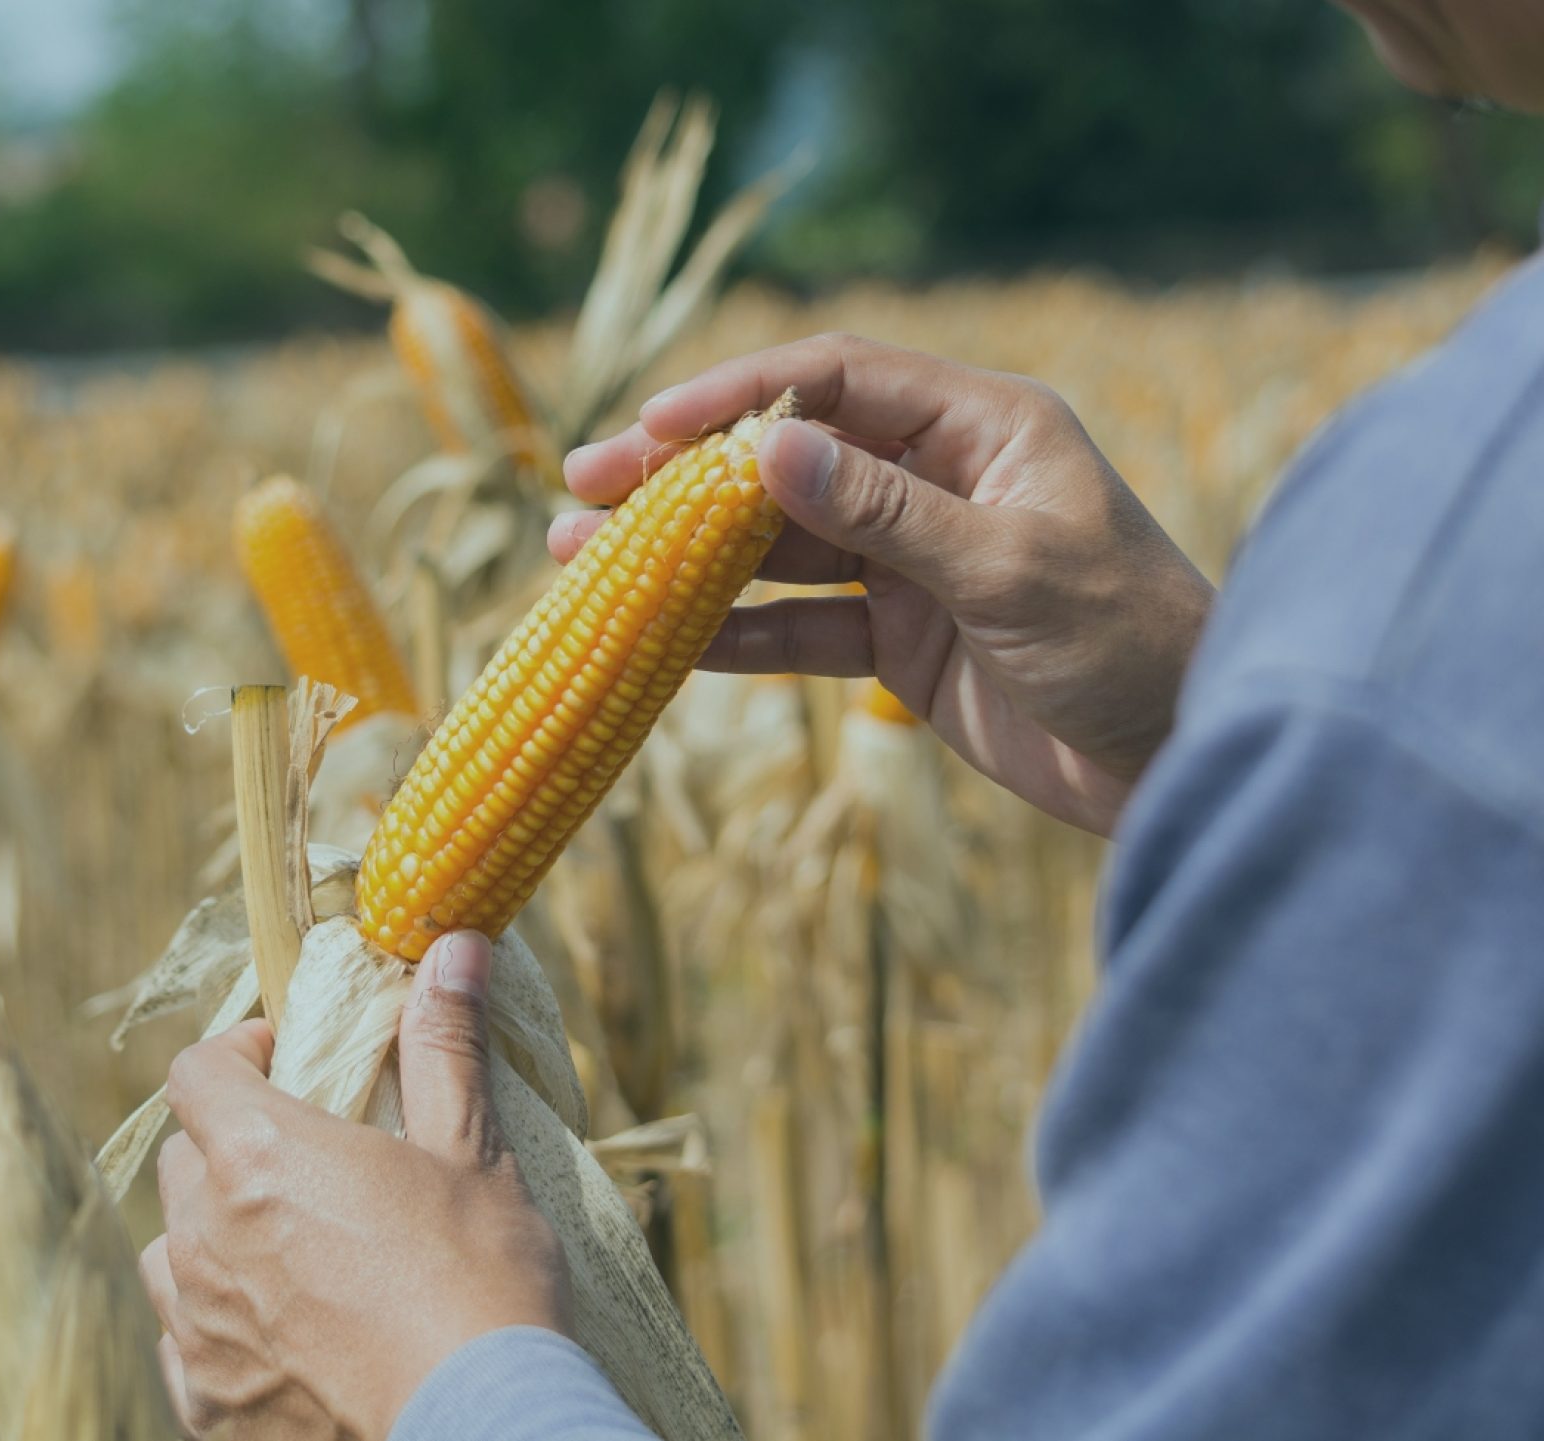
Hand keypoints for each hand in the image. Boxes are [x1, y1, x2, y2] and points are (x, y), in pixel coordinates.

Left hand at [139, 932, 572, 1438]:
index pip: (195, 1071)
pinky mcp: (205, 1405)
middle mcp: (205, 1237)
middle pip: (183, 1160)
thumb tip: (455, 946)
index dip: (236, 1054)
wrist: (474, 1426)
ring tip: (289, 1249)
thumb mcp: (471, 1149)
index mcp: (260, 1156)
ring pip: (171, 1255)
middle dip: (231, 1143)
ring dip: (213, 1237)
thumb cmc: (480, 1279)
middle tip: (306, 1157)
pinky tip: (284, 1333)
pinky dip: (218, 1325)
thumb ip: (444, 1044)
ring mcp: (197, 1329)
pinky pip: (184, 1343)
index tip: (288, 1058)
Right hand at [554, 333, 1214, 835]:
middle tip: (585, 485)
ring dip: (690, 556)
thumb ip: (888, 513)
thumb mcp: (1011, 570)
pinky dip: (737, 634)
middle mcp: (938, 481)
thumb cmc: (1131, 643)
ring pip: (781, 546)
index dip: (739, 396)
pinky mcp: (901, 640)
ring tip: (587, 559)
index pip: (838, 380)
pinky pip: (801, 627)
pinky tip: (664, 641)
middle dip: (686, 473)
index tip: (651, 425)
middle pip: (790, 461)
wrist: (1182, 761)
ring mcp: (913, 564)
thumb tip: (768, 453)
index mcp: (981, 428)